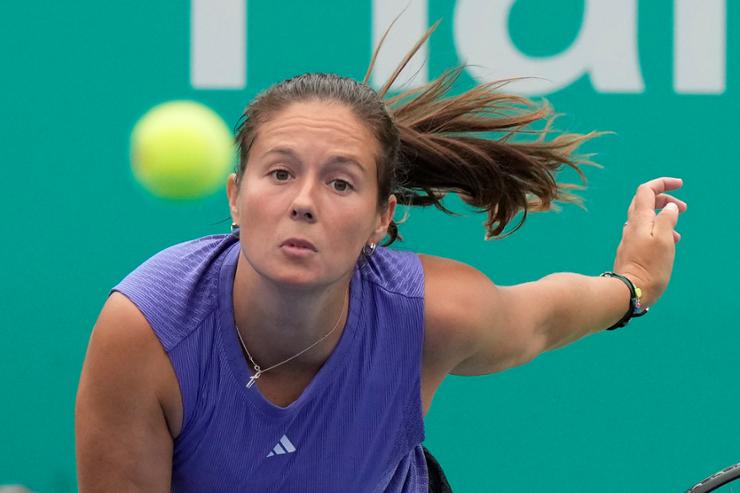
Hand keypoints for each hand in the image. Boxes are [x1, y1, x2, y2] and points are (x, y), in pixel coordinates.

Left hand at [612, 177, 686, 306]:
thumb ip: (667, 220)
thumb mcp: (665, 240)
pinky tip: (669, 243)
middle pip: (644, 202)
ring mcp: (629, 238)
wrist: (629, 291)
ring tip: (679, 229)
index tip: (680, 185)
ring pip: (646, 219)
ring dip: (664, 217)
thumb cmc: (649, 267)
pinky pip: (645, 233)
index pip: (646, 191)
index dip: (662, 183)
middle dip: (665, 199)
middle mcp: (631, 226)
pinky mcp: (630, 250)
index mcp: (639, 220)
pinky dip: (658, 231)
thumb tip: (669, 206)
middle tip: (684, 208)